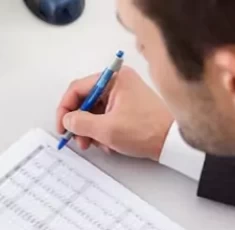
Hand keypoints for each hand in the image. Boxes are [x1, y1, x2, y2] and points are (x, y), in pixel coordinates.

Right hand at [56, 67, 173, 160]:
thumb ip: (81, 123)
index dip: (65, 109)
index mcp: (114, 78)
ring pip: (95, 112)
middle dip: (80, 124)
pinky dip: (103, 132)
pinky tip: (110, 145)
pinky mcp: (129, 108)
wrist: (173, 142)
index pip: (77, 88)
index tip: (62, 127)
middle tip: (79, 141)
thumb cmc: (146, 131)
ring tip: (96, 145)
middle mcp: (119, 82)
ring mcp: (124, 95)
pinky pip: (106, 117)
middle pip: (86, 101)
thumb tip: (67, 120)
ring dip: (91, 131)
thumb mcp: (107, 129)